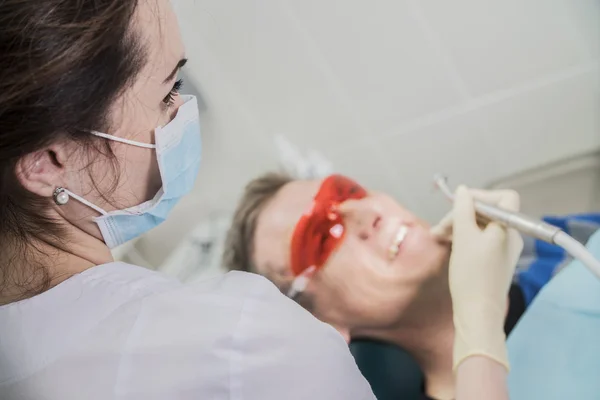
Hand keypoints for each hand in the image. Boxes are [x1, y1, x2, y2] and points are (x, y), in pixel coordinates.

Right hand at [432, 186, 522, 370]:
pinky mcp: (494, 261)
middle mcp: (511, 237)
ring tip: (437, 236)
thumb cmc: (471, 275)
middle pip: (488, 212)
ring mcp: (503, 250)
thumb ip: (463, 210)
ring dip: (459, 226)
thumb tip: (463, 191)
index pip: (503, 198)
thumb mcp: (464, 237)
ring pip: (481, 226)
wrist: (478, 314)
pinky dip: (464, 238)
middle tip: (440, 227)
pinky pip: (480, 240)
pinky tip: (448, 244)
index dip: (481, 195)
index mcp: (508, 228)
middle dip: (462, 214)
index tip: (459, 204)